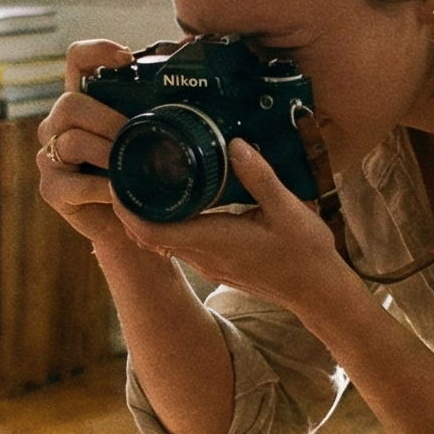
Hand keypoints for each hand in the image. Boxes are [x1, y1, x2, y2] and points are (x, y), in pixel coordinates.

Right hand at [34, 39, 144, 258]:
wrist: (130, 228)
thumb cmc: (141, 178)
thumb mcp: (152, 138)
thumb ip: (159, 109)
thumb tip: (197, 71)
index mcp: (85, 103)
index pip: (77, 62)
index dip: (96, 51)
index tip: (126, 57)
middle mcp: (60, 125)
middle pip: (71, 103)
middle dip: (108, 119)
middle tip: (137, 134)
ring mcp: (51, 157)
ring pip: (70, 140)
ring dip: (106, 152)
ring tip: (129, 165)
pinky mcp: (52, 189)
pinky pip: (71, 182)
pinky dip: (100, 187)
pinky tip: (118, 192)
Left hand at [122, 140, 351, 311]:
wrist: (317, 290)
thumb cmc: (304, 252)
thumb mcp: (287, 209)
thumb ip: (259, 176)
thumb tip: (234, 144)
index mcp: (211, 240)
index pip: (149, 230)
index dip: (125, 208)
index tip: (117, 179)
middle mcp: (202, 254)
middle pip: (146, 234)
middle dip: (129, 205)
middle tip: (125, 168)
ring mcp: (207, 262)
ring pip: (161, 239)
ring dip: (147, 214)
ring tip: (146, 177)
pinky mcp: (215, 263)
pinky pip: (178, 243)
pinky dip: (167, 223)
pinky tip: (178, 199)